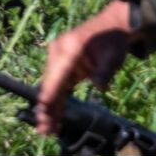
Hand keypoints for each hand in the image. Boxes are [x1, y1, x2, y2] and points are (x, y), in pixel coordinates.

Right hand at [34, 1, 133, 134]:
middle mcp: (58, 54)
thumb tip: (100, 86)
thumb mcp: (113, 55)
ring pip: (52, 88)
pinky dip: (57, 102)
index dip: (49, 93)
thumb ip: (105, 70)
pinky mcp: (64, 68)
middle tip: (44, 128)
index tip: (42, 107)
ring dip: (50, 108)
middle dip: (47, 107)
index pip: (56, 74)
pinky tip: (54, 117)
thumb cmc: (113, 40)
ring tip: (47, 129)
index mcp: (68, 48)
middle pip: (50, 84)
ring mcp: (59, 60)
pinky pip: (59, 87)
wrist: (112, 27)